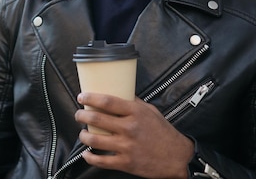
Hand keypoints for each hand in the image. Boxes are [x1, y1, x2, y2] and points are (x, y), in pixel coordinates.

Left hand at [75, 92, 192, 178]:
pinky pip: (101, 161)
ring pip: (95, 140)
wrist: (176, 156)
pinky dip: (90, 157)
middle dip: (82, 116)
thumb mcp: (150, 111)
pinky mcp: (126, 163)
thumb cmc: (163, 132)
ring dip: (83, 136)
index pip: (107, 102)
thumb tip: (119, 93)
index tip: (82, 97)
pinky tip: (87, 154)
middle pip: (96, 119)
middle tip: (79, 114)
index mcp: (135, 112)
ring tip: (82, 133)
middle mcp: (129, 128)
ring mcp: (127, 146)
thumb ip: (133, 102)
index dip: (90, 98)